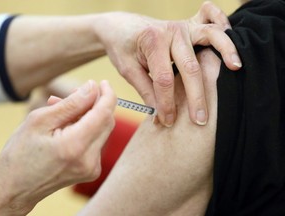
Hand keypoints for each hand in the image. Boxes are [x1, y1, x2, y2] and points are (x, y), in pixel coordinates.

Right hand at [0, 80, 115, 214]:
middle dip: (96, 104)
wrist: (14, 188)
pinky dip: (87, 129)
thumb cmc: (21, 153)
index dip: (107, 95)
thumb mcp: (40, 121)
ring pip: (102, 130)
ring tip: (64, 110)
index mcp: (75, 146)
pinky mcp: (92, 170)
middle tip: (77, 94)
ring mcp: (92, 168)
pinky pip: (96, 142)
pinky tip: (68, 126)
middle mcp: (89, 159)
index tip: (103, 83)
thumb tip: (93, 87)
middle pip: (107, 121)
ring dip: (89, 116)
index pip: (104, 113)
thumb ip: (71, 104)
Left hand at [94, 1, 240, 126]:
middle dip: (196, 97)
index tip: (167, 121)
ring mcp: (183, 26)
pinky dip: (222, 25)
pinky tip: (230, 38)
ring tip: (235, 69)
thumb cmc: (123, 48)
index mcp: (152, 42)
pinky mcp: (189, 25)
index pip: (164, 79)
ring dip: (225, 52)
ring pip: (210, 37)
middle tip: (200, 120)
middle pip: (190, 67)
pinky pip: (210, 19)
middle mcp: (171, 31)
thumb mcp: (127, 70)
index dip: (166, 103)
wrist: (121, 27)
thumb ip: (146, 90)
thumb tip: (160, 114)